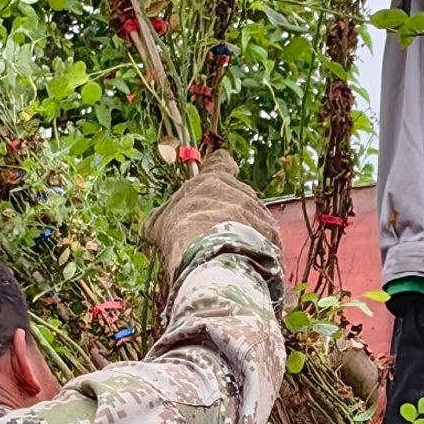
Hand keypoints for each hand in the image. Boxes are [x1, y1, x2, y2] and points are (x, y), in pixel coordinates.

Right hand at [149, 155, 276, 290]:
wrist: (208, 256)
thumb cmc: (180, 235)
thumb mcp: (158, 223)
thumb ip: (162, 217)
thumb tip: (151, 228)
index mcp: (213, 180)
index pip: (222, 162)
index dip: (221, 169)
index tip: (219, 175)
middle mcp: (240, 189)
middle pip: (239, 196)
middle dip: (230, 211)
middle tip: (216, 234)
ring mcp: (258, 210)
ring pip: (253, 218)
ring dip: (245, 232)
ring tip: (228, 252)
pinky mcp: (271, 233)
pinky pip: (266, 239)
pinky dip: (257, 249)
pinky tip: (243, 261)